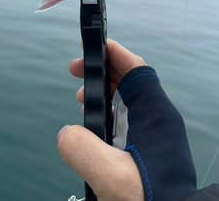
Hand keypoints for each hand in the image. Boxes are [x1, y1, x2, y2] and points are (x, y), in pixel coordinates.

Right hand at [57, 39, 146, 200]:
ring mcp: (154, 136)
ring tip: (79, 97)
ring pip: (127, 100)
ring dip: (102, 92)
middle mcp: (157, 120)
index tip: (91, 46)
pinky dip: (106, 114)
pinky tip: (91, 126)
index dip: (114, 53)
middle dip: (101, 70)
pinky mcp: (148, 152)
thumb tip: (66, 134)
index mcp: (155, 115)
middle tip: (74, 70)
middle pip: (129, 80)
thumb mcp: (113, 177)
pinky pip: (126, 121)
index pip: (136, 69)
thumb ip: (83, 150)